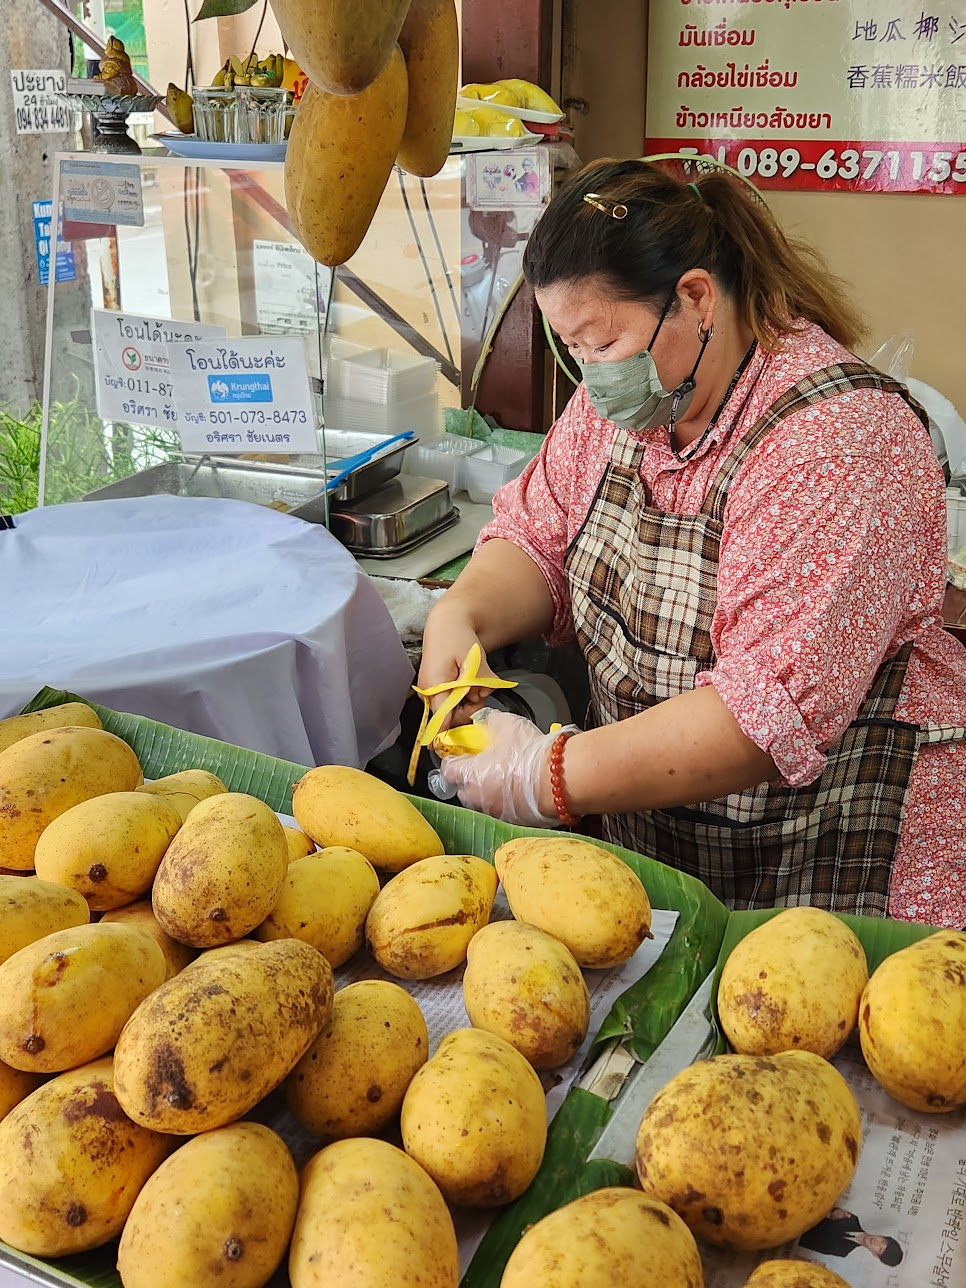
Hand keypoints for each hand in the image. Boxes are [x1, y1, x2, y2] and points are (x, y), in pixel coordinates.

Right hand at [417, 612, 498, 729]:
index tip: (462, 742)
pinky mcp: (436, 690)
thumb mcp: (472, 658)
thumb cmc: (457, 638)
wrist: (447, 624)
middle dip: (471, 707)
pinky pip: (453, 701)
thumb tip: (483, 696)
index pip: (442, 720)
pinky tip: (470, 681)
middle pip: (453, 717)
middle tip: (481, 690)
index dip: (453, 733)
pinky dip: (466, 695)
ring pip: (455, 710)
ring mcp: (432, 693)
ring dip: (471, 699)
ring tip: (476, 681)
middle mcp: (429, 693)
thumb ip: (479, 680)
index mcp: (435, 686)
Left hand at [439, 710, 578, 827]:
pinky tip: (522, 788)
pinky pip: (503, 811)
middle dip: (470, 778)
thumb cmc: (531, 754)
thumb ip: (491, 721)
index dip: (453, 760)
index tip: (461, 754)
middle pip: (463, 789)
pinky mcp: (513, 821)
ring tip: (507, 776)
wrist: (560, 779)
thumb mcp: (508, 724)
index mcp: (469, 775)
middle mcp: (477, 798)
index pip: (447, 770)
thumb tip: (486, 719)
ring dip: (489, 791)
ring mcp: (495, 813)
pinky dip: (507, 801)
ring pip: (483, 802)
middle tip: (485, 764)